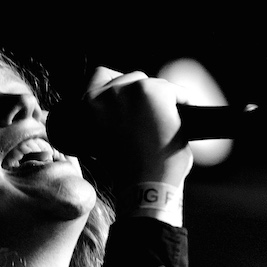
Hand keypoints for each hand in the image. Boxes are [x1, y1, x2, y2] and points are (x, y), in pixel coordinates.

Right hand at [82, 67, 194, 188]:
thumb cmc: (125, 172)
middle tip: (150, 117)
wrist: (143, 186)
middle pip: (127, 79)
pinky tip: (182, 119)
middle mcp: (103, 94)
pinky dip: (180, 101)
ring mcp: (128, 90)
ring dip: (157, 98)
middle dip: (139, 97)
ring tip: (164, 120)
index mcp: (85, 107)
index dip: (118, 96)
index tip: (131, 111)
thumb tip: (125, 108)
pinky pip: (173, 90)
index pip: (98, 80)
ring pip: (148, 82)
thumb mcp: (101, 142)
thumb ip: (107, 119)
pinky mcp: (152, 91)